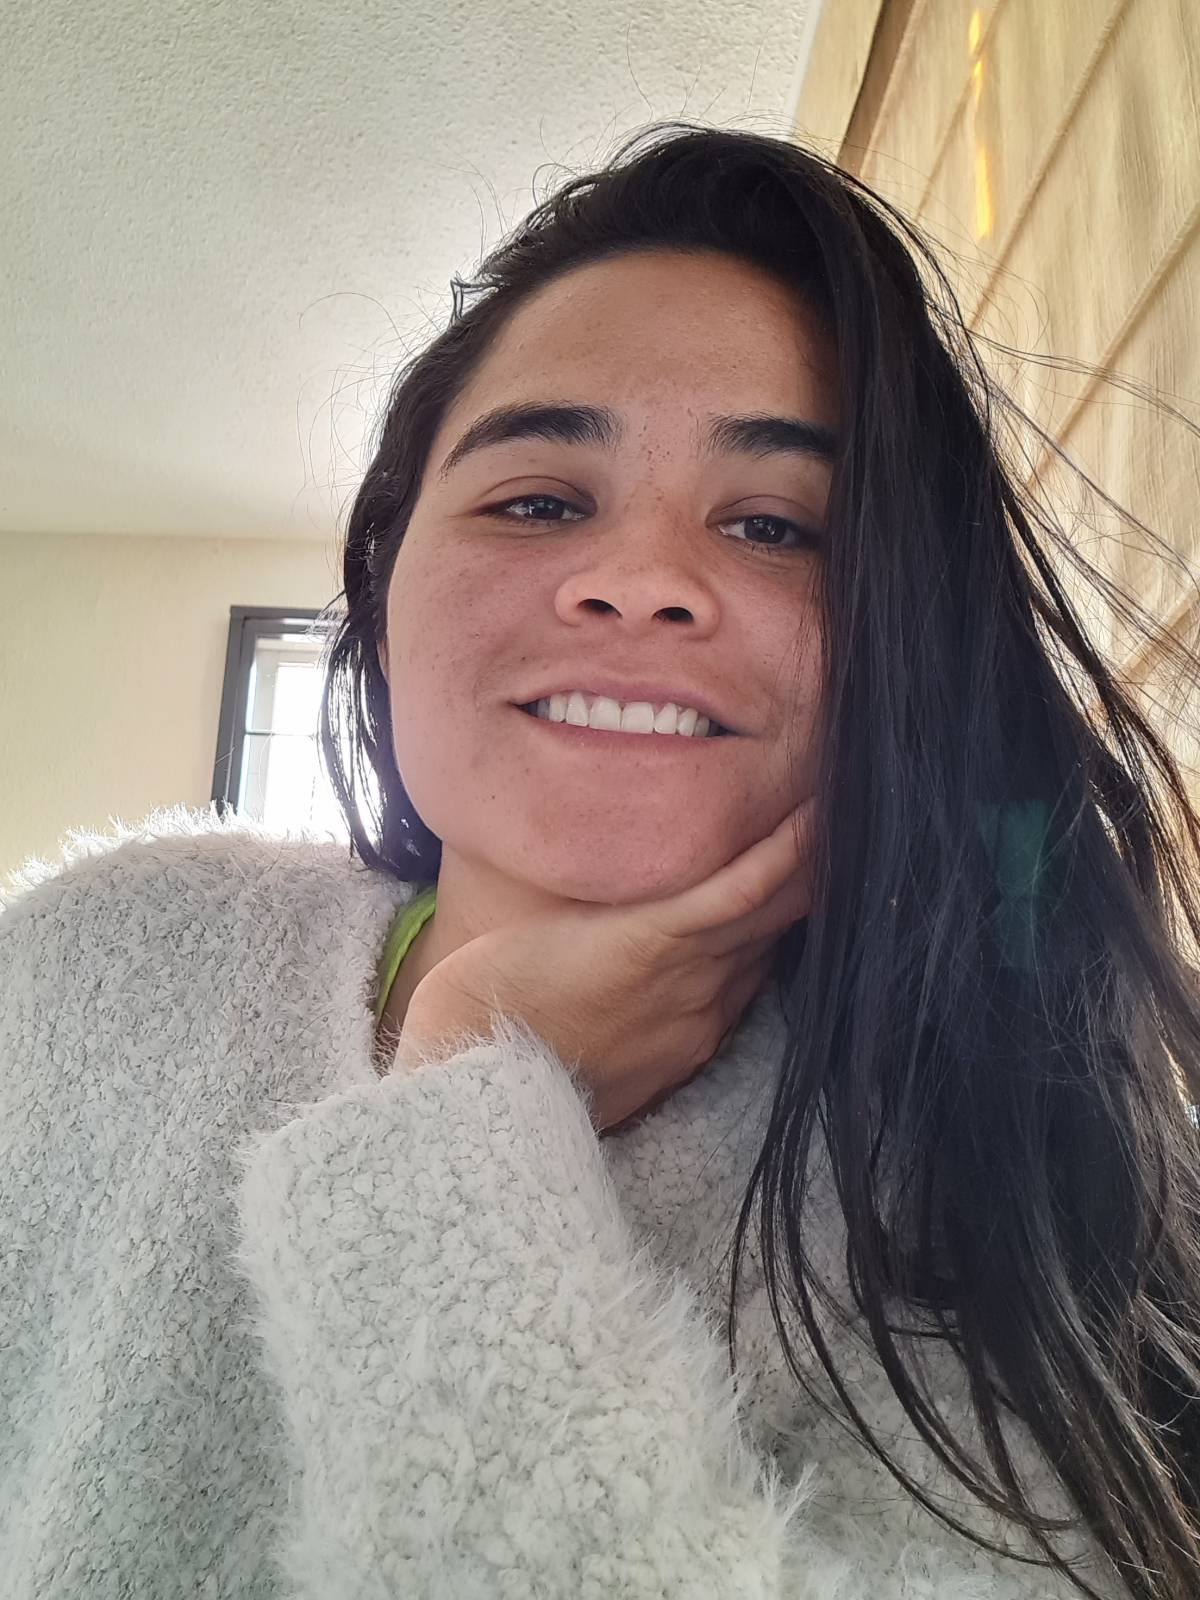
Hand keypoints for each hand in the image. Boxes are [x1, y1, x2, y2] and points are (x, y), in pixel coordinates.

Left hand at [391, 802, 816, 1133]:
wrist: (473, 1074)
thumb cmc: (515, 1043)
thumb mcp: (596, 1034)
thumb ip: (638, 1000)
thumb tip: (649, 956)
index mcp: (698, 1017)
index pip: (772, 944)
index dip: (810, 893)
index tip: (839, 848)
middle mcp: (710, 998)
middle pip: (794, 920)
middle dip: (835, 863)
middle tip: (871, 801)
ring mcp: (689, 977)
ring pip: (778, 903)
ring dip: (823, 849)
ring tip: (858, 786)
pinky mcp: (650, 946)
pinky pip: (731, 896)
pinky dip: (778, 856)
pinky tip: (815, 817)